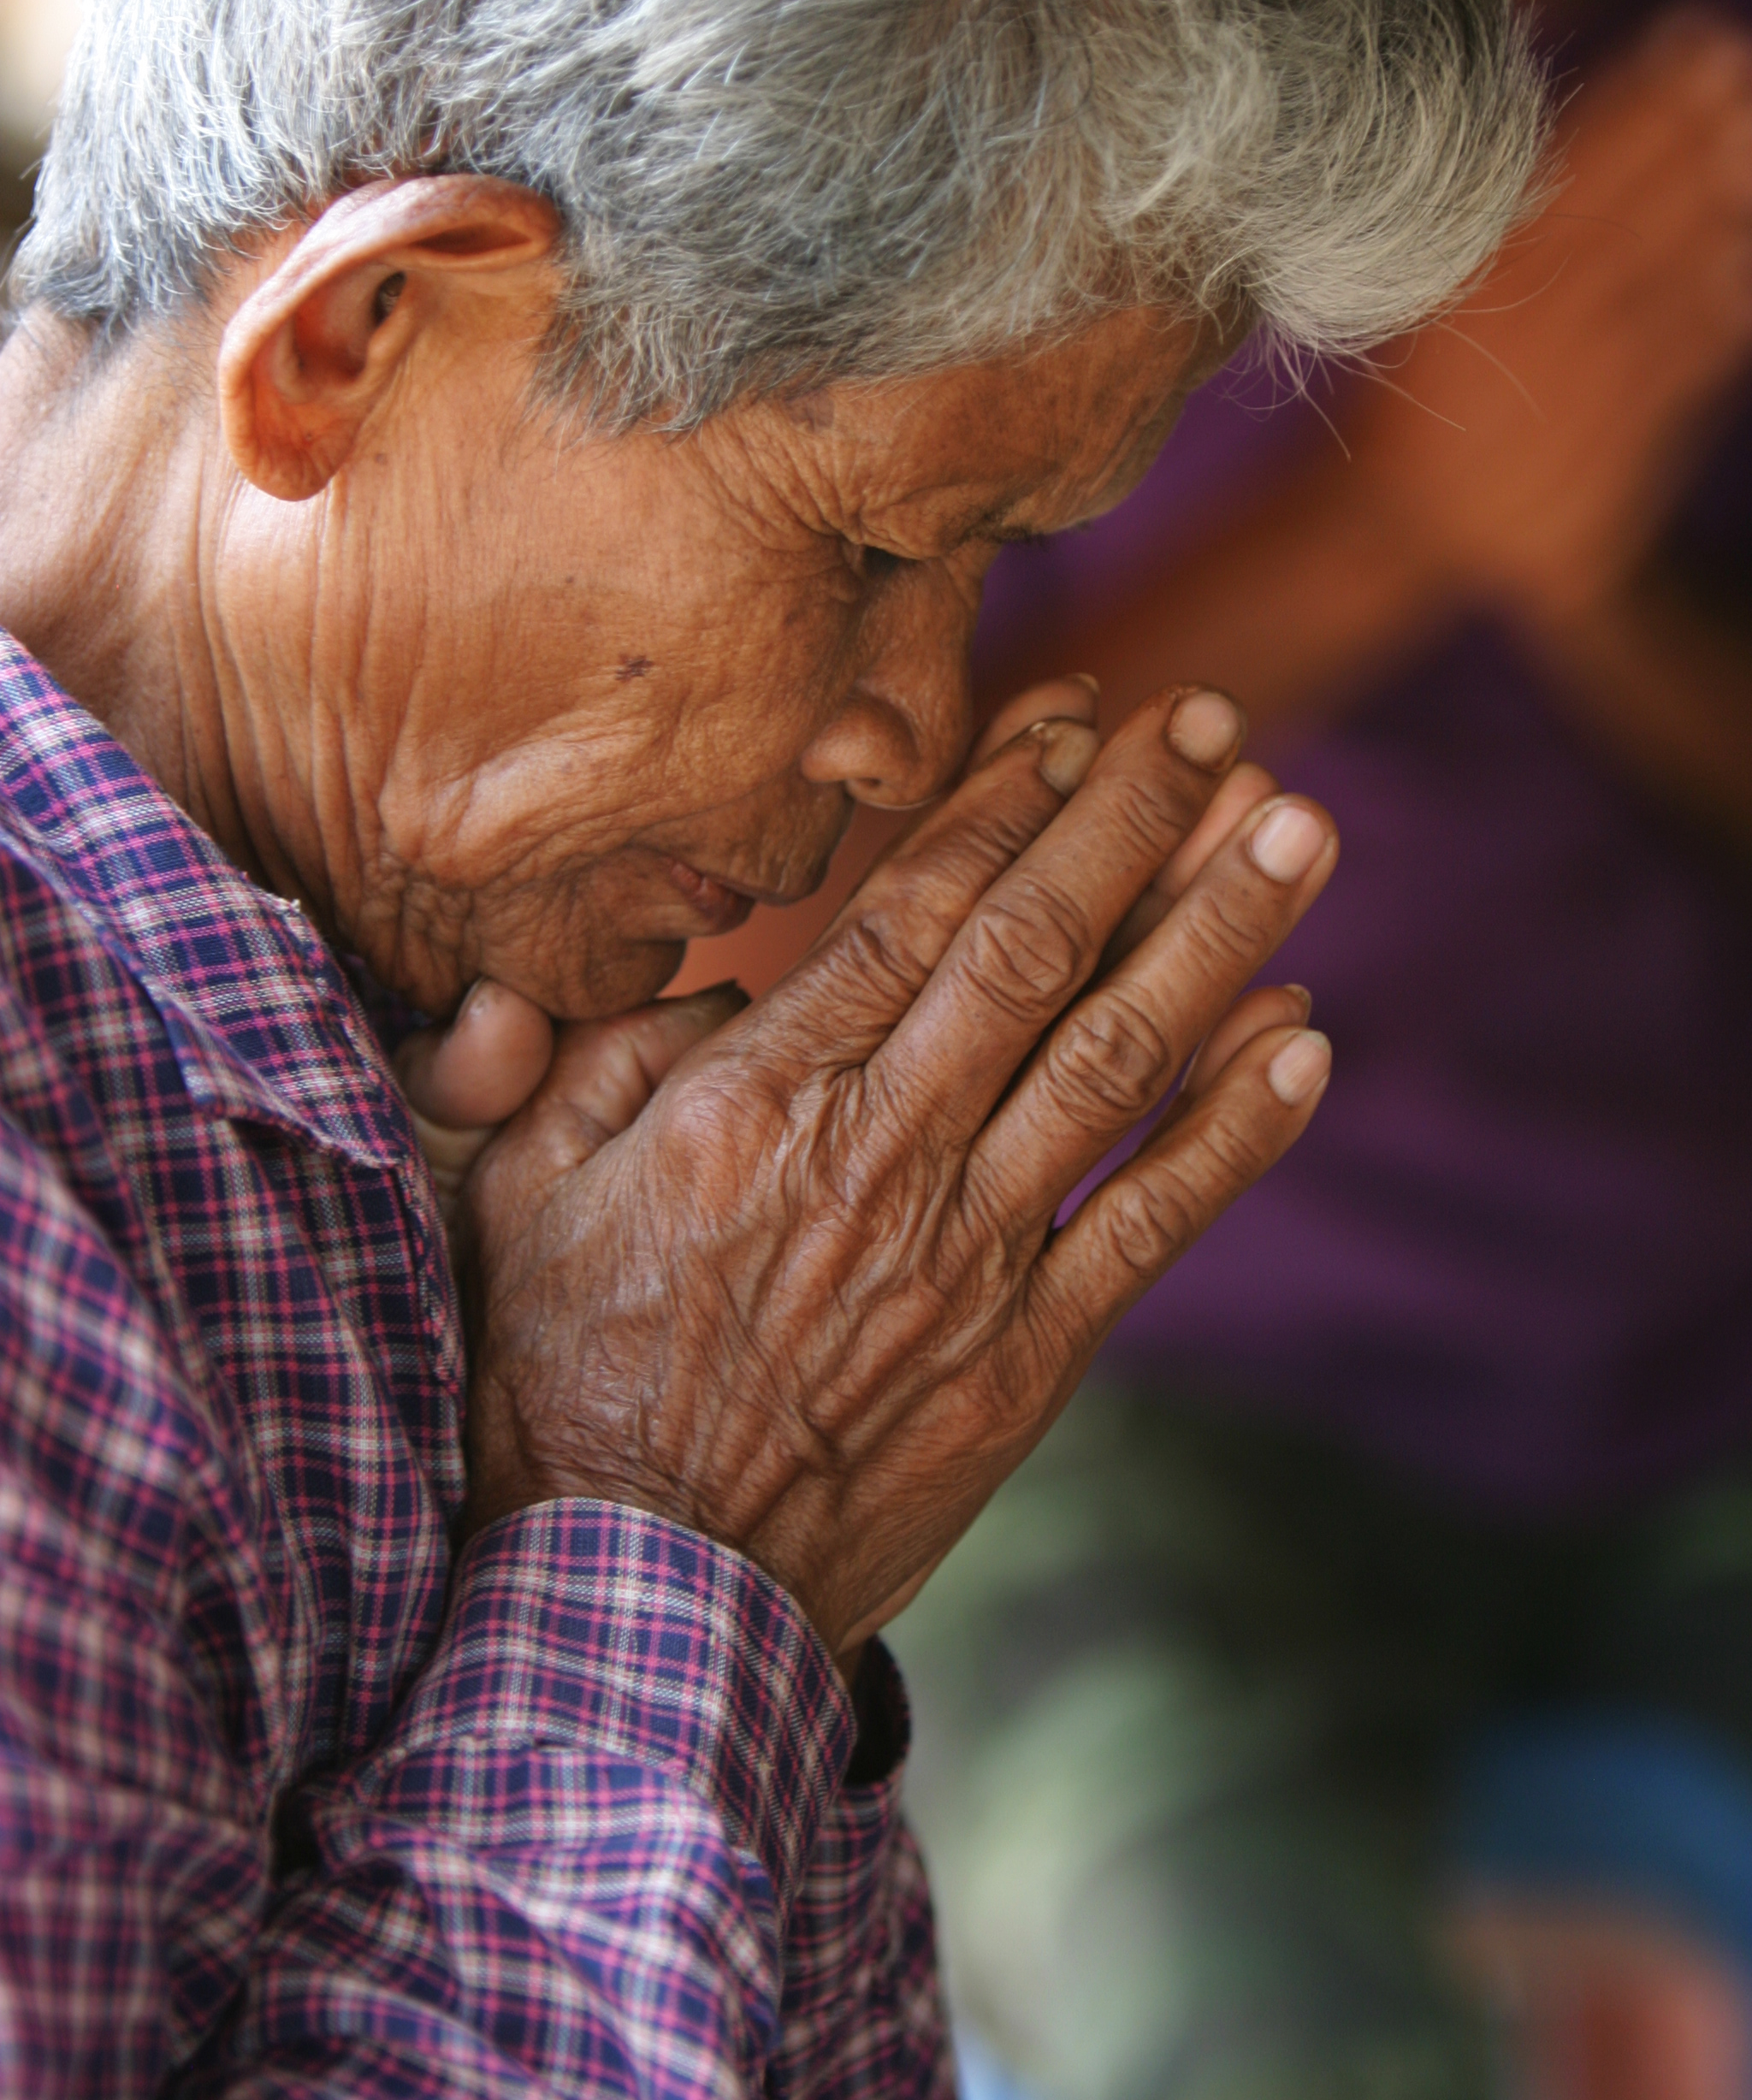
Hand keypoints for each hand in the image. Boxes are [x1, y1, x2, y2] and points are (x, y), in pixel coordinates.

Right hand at [458, 685, 1336, 1659]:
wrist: (633, 1596)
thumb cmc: (555, 1382)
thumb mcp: (518, 1193)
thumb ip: (600, 1059)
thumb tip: (710, 985)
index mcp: (754, 1101)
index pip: (909, 912)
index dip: (1004, 802)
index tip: (1076, 719)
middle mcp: (879, 1155)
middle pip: (1036, 949)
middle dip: (1132, 823)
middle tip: (1215, 726)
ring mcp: (967, 1258)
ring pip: (1119, 1059)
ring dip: (1220, 937)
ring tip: (1301, 834)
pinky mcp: (1028, 1360)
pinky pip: (1154, 1223)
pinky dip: (1238, 1130)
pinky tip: (1309, 1042)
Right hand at [1348, 10, 1751, 622]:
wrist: (1392, 528)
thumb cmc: (1417, 391)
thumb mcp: (1428, 298)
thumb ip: (1497, 226)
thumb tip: (1594, 126)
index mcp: (1467, 288)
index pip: (1571, 175)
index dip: (1643, 105)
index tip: (1696, 43)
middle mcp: (1523, 340)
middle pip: (1630, 222)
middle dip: (1693, 144)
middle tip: (1740, 77)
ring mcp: (1573, 402)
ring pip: (1666, 291)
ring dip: (1718, 215)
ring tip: (1748, 149)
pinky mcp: (1611, 461)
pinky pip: (1682, 375)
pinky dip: (1719, 317)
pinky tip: (1743, 265)